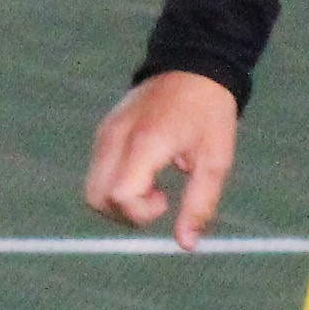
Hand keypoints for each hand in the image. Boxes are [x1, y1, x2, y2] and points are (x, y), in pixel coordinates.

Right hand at [86, 69, 239, 246]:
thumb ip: (200, 204)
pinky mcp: (104, 130)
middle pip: (96, 198)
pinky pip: (99, 170)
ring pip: (93, 187)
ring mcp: (106, 132)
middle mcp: (116, 138)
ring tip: (153, 185)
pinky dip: (117, 183)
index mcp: (144, 143)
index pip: (118, 195)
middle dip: (125, 214)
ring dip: (120, 200)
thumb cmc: (209, 113)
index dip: (139, 213)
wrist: (194, 64)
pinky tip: (147, 170)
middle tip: (158, 201)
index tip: (165, 202)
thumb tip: (187, 245)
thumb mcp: (215, 161)